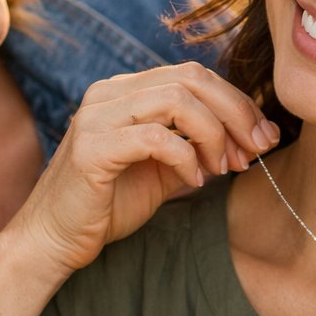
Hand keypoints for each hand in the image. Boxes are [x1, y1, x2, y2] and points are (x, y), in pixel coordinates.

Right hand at [15, 62, 278, 275]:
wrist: (53, 240)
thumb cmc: (108, 205)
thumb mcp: (163, 169)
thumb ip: (197, 146)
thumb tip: (254, 136)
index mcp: (125, 91)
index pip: (194, 76)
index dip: (237, 103)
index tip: (263, 139)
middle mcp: (109, 93)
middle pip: (192, 79)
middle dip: (235, 114)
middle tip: (255, 151)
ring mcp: (97, 117)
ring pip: (178, 100)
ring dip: (213, 135)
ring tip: (222, 169)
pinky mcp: (92, 148)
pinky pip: (157, 138)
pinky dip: (187, 159)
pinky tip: (195, 182)